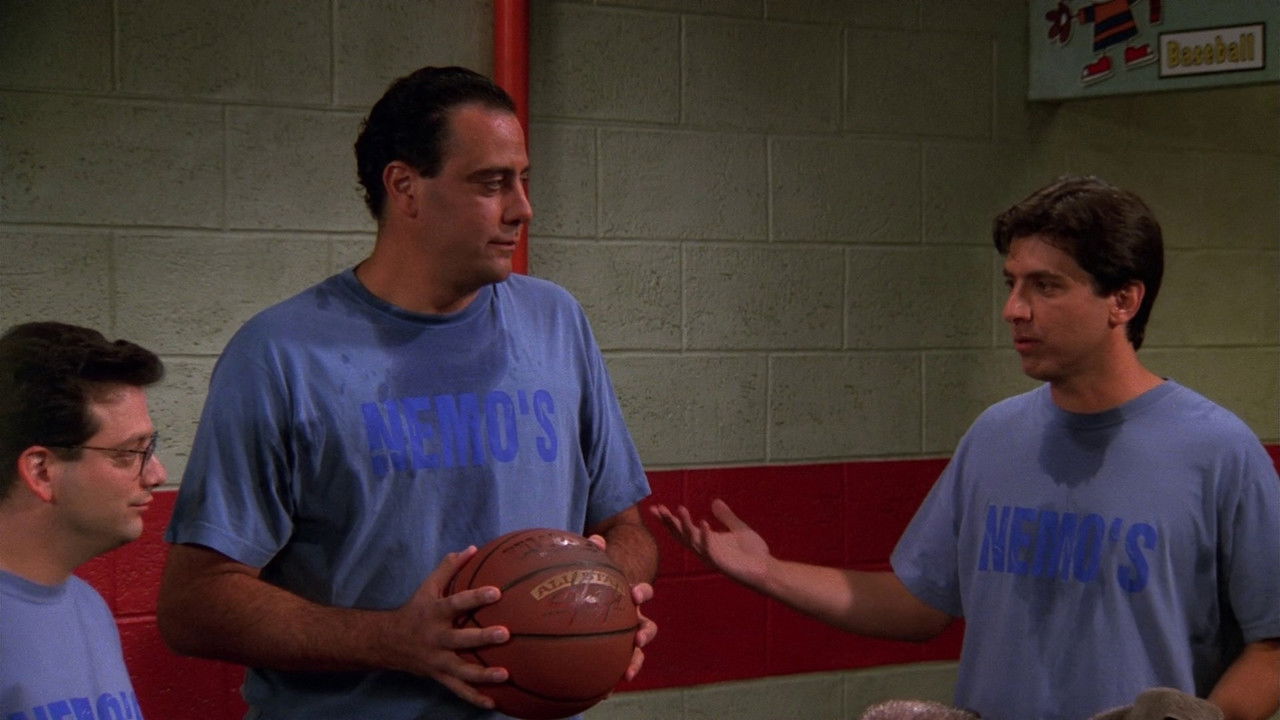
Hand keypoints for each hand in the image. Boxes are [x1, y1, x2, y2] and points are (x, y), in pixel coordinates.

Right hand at [387, 546, 510, 709]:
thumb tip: (472, 548)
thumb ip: (449, 568)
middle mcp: (435, 638)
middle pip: (459, 639)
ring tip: (505, 674)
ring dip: (483, 674)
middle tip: (505, 634)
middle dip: (482, 637)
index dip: (475, 597)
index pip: (456, 603)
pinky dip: (474, 698)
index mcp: (434, 613)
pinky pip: (458, 690)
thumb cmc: (415, 610)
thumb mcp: (427, 586)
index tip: (496, 592)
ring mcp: (437, 660)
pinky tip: (494, 703)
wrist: (387, 642)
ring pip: (460, 670)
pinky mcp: (439, 676)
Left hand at [586, 534, 657, 682]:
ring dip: (635, 662)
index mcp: (630, 596)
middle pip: (647, 627)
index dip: (642, 592)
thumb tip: (594, 538)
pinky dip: (610, 681)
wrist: (608, 594)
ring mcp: (627, 637)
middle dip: (645, 634)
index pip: (643, 592)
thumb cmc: (601, 578)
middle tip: (638, 639)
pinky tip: (600, 694)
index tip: (636, 594)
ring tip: (626, 673)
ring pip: (637, 652)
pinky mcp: (616, 653)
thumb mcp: (600, 565)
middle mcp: (634, 618)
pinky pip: (615, 667)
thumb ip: (596, 552)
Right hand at [650, 499, 771, 588]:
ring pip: (692, 540)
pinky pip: (710, 548)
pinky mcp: (720, 562)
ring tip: (680, 509)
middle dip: (669, 522)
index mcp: (706, 541)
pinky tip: (703, 522)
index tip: (656, 507)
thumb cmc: (752, 552)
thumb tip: (715, 501)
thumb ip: (725, 516)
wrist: (766, 569)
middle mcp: (704, 549)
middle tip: (657, 509)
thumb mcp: (737, 529)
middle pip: (681, 535)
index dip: (669, 519)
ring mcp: (711, 556)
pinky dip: (706, 535)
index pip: (683, 528)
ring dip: (685, 525)